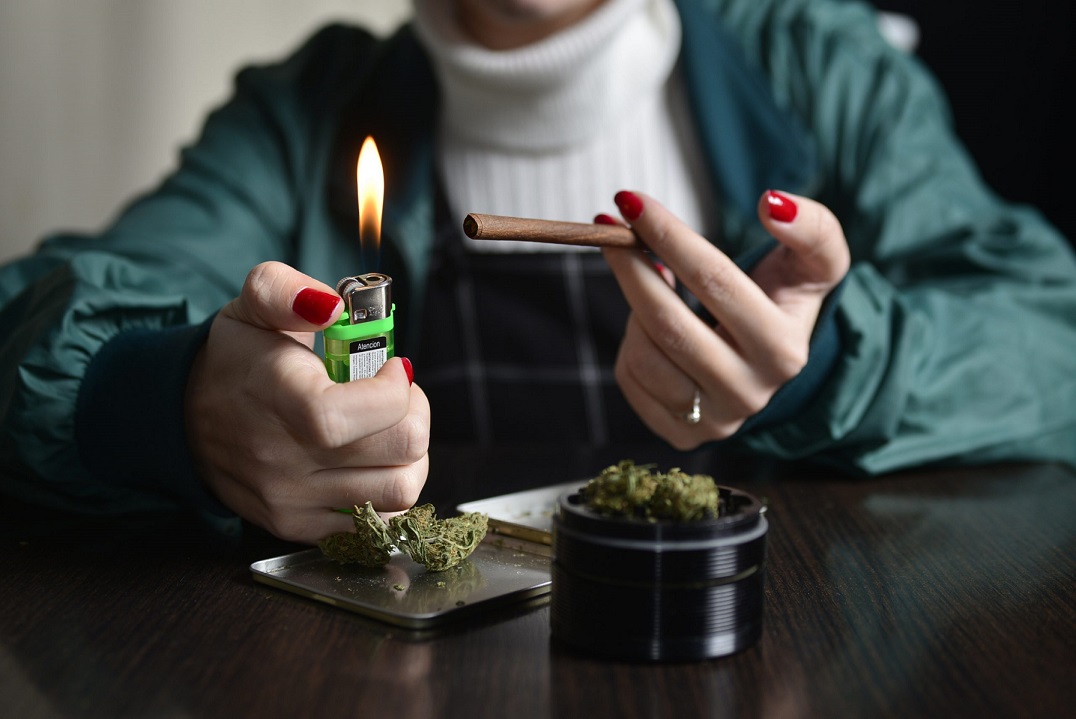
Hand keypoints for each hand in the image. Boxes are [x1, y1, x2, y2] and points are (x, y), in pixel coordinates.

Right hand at [185, 261, 429, 541]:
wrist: (185, 416)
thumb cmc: (238, 356)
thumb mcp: (255, 301)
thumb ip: (286, 290)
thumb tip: (330, 306)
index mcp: (276, 396)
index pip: (346, 416)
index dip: (394, 392)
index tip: (395, 368)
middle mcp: (281, 458)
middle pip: (398, 451)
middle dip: (414, 413)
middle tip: (397, 395)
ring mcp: (291, 500)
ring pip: (401, 491)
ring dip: (411, 454)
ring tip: (388, 427)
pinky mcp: (299, 527)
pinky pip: (380, 522)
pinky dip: (391, 490)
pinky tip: (373, 461)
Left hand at [601, 190, 849, 448]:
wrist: (771, 360)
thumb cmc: (785, 298)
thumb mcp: (815, 262)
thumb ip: (812, 228)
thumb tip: (772, 203)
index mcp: (783, 350)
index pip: (714, 282)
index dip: (669, 237)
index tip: (633, 202)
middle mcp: (750, 394)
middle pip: (668, 324)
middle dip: (631, 267)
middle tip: (610, 227)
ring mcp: (714, 422)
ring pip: (643, 355)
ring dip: (635, 307)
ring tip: (651, 283)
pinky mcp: (680, 434)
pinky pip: (630, 380)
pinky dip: (631, 341)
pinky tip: (651, 325)